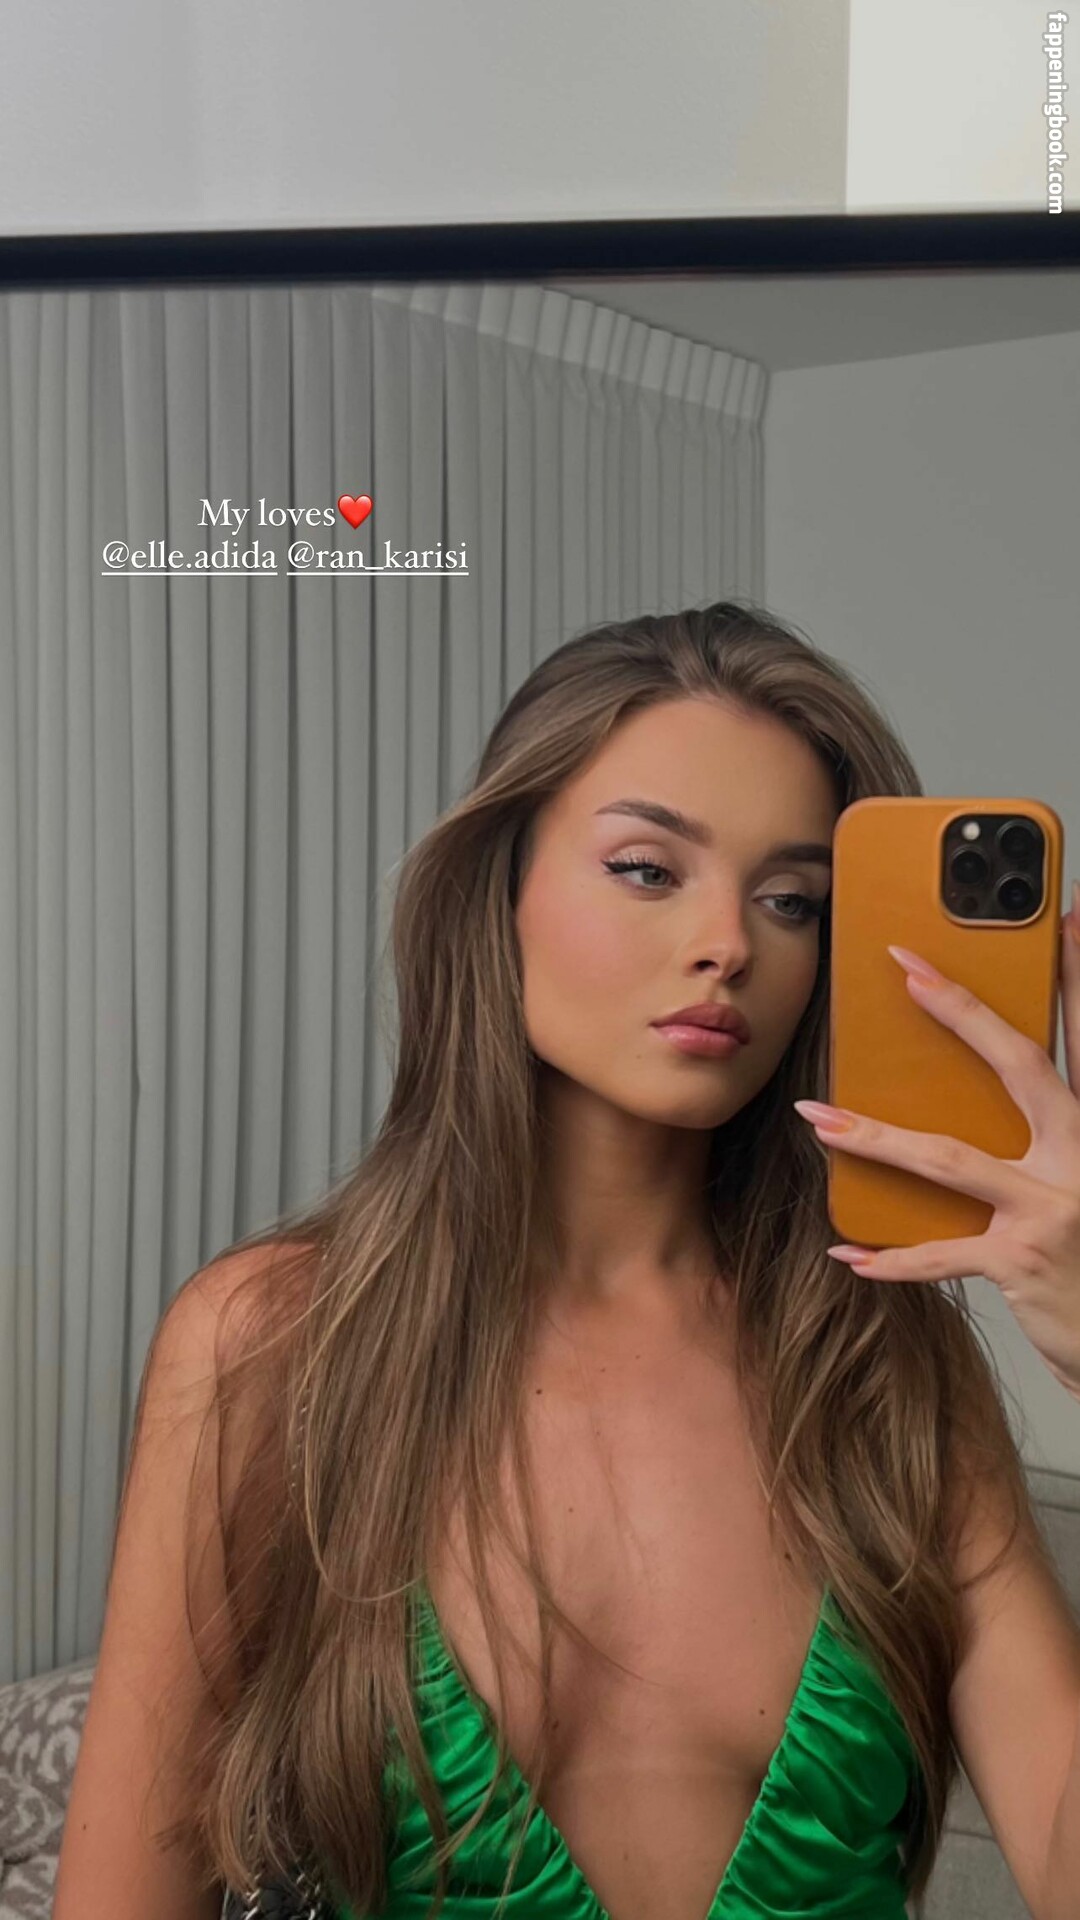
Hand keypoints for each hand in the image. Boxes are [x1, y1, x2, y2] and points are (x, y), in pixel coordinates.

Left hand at [793, 885, 1079, 1403]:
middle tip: (910, 971)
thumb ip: (1043, 1139)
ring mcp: (1052, 1209)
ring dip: (875, 1137)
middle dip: (964, 1012)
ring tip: (817, 1119)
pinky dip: (888, 1256)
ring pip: (951, 1158)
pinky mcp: (1020, 1262)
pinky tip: (846, 1251)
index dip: (1073, 978)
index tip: (1061, 919)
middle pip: (1021, 1068)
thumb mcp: (1076, 1183)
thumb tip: (966, 1105)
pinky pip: (940, 1253)